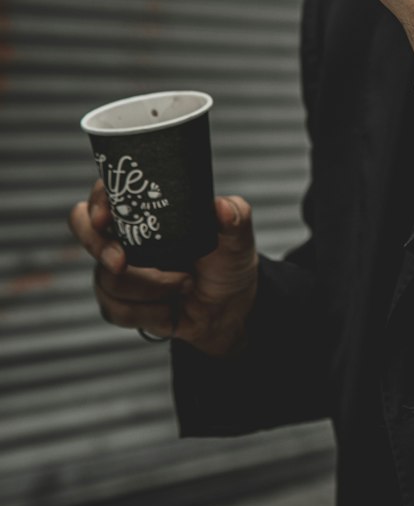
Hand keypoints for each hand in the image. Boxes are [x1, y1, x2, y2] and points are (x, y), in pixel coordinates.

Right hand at [69, 180, 257, 356]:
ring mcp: (118, 270)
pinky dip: (148, 313)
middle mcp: (126, 236)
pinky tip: (170, 311)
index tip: (107, 216)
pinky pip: (115, 309)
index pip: (107, 193)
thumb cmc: (227, 262)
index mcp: (148, 210)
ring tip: (185, 284)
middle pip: (84, 228)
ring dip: (149, 287)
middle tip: (122, 262)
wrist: (229, 309)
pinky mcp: (119, 302)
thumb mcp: (237, 237)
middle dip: (98, 246)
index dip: (98, 201)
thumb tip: (221, 207)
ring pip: (107, 278)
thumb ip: (234, 216)